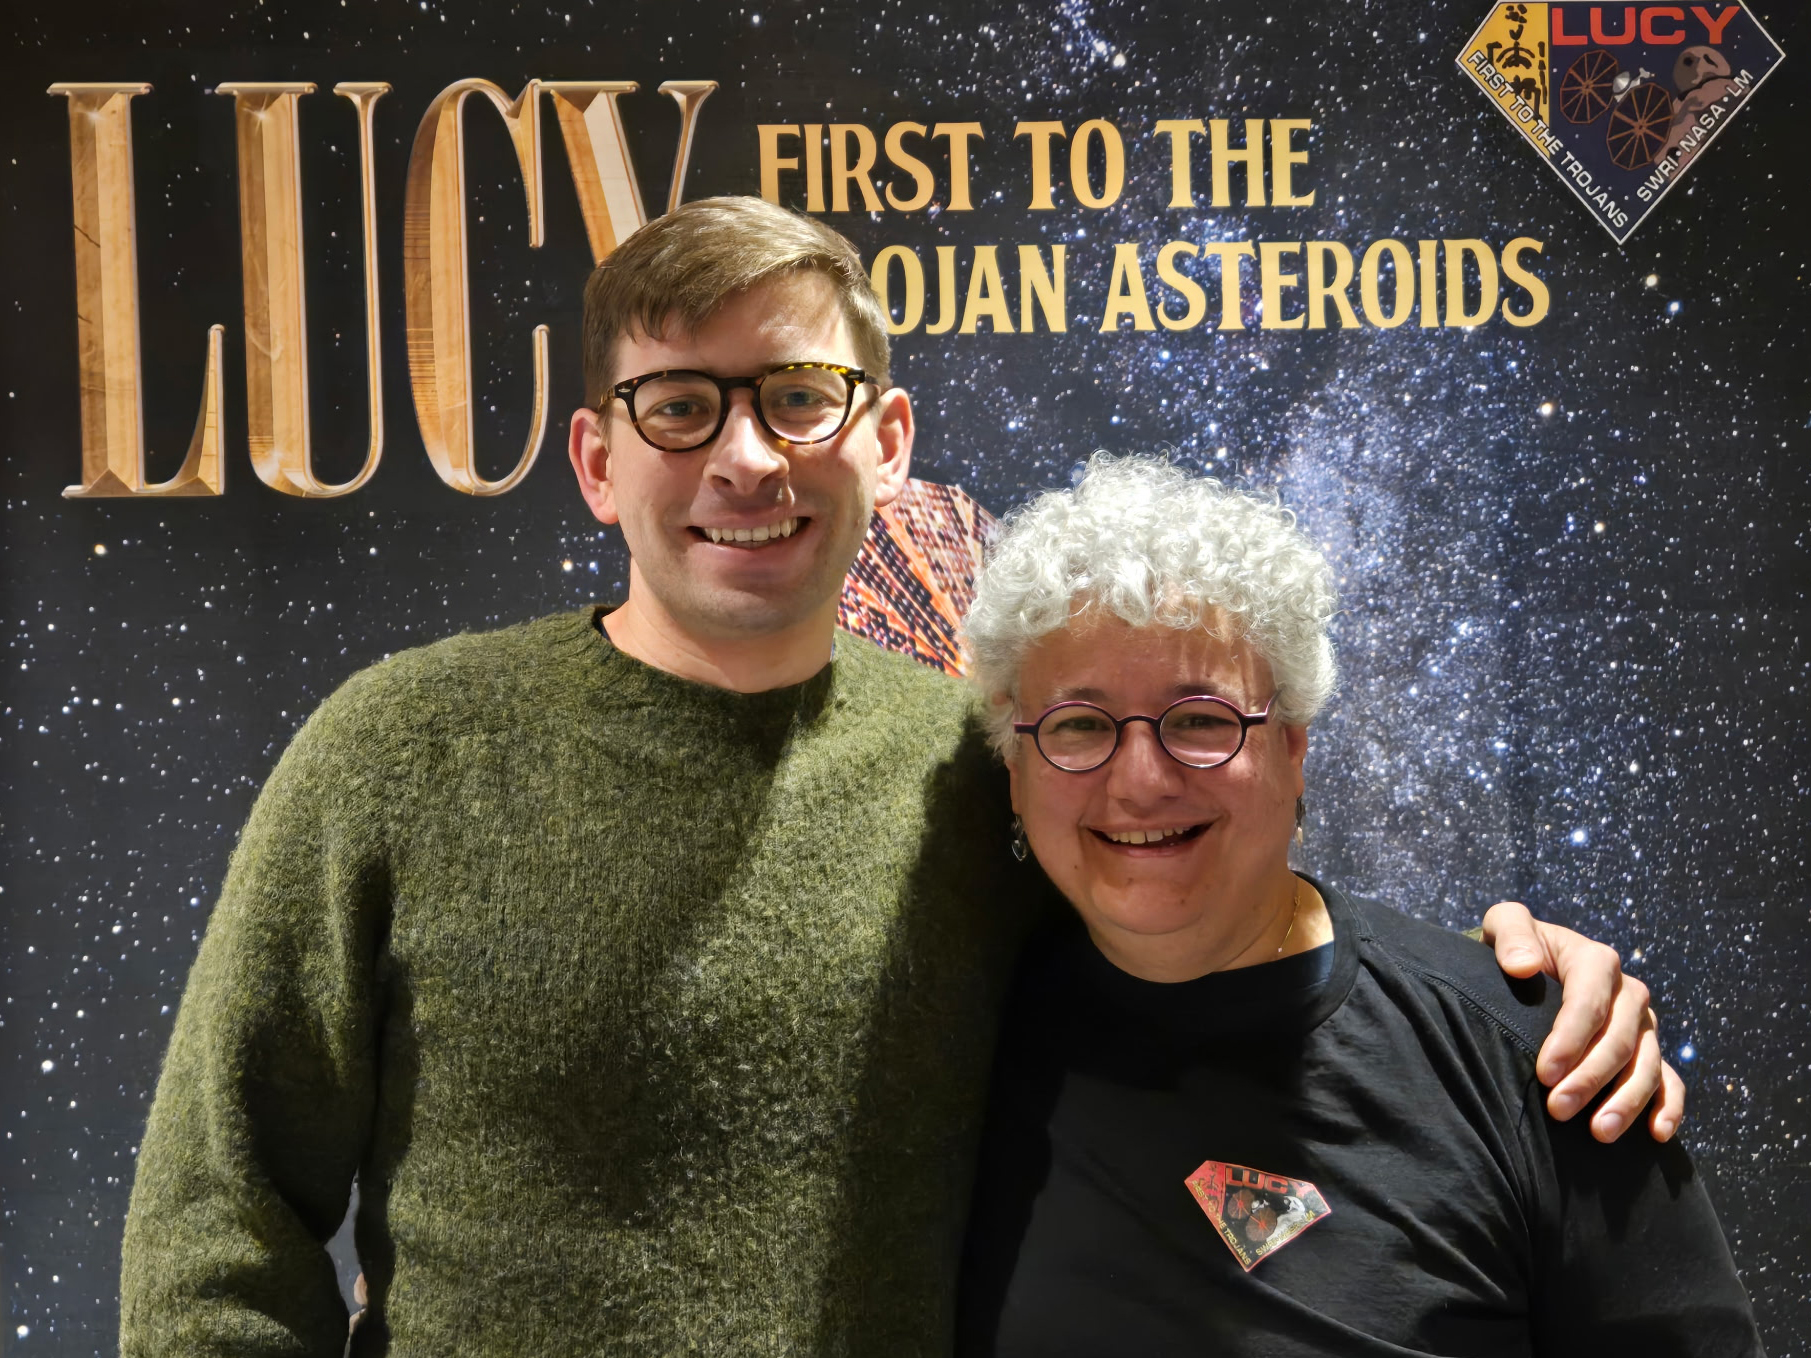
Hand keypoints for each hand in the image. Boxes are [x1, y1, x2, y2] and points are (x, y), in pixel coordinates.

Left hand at [1481, 901, 1684, 1143]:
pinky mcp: (1650, 1052)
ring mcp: (1643, 1026)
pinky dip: (1669, 1107)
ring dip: (1627, 1102)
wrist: (1530, 966)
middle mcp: (1627, 994)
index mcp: (1596, 961)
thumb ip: (1512, 936)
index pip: (1589, 1003)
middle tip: (1559, 1110)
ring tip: (1600, 1133)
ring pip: (1647, 1066)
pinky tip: (1656, 1134)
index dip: (1570, 1040)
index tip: (1544, 1074)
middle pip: (1619, 1041)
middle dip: (1590, 1078)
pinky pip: (1669, 1081)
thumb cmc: (1516, 948)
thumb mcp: (1505, 924)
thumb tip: (1523, 966)